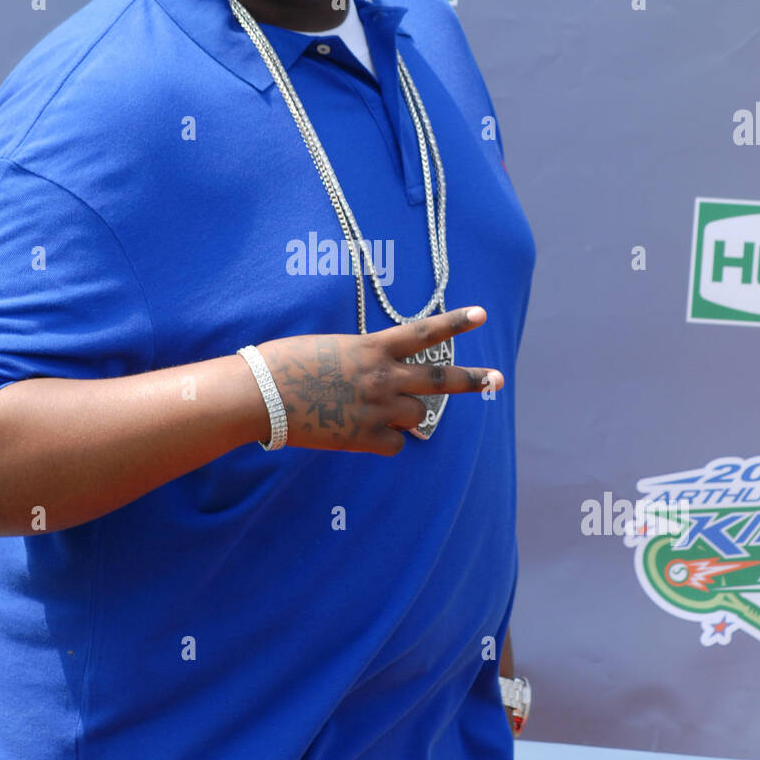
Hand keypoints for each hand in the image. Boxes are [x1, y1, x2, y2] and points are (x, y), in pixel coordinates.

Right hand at [255, 306, 503, 455]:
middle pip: (439, 379)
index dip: (455, 322)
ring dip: (407, 415)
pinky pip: (394, 445)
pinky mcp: (364, 437)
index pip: (425, 331)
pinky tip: (362, 435)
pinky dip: (385, 442)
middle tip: (497, 379)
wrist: (262, 394)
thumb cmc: (284, 364)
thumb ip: (361, 359)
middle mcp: (382, 377)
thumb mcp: (330, 349)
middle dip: (471, 379)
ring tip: (380, 412)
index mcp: (372, 347)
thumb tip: (376, 377)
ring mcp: (376, 408)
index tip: (481, 314)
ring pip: (417, 416)